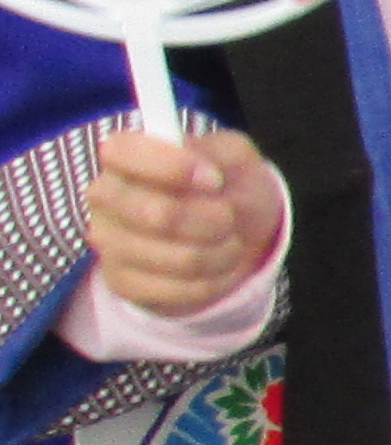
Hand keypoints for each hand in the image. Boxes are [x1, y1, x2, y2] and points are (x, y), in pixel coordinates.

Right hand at [83, 129, 284, 319]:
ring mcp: (108, 242)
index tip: (215, 180)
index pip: (124, 153)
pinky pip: (180, 291)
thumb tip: (206, 175)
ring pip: (180, 259)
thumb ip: (221, 153)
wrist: (232, 231)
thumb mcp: (233, 156)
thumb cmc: (227, 185)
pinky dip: (216, 280)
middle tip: (230, 216)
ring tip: (229, 242)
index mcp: (122, 155)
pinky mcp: (122, 282)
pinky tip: (218, 266)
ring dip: (223, 253)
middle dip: (216, 219)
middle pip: (160, 215)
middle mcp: (103, 197)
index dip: (177, 167)